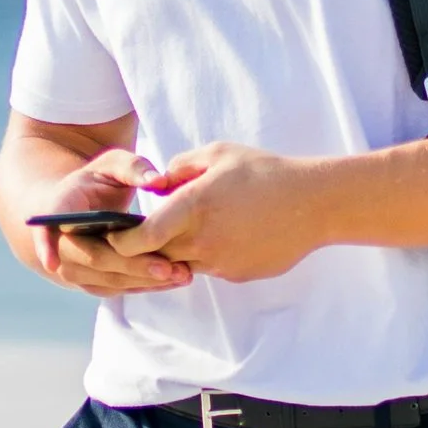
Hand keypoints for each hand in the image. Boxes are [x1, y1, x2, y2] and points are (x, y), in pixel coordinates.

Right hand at [28, 150, 193, 296]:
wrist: (75, 209)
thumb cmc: (93, 181)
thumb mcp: (110, 164)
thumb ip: (134, 166)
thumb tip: (159, 181)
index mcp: (59, 209)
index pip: (48, 229)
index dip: (46, 246)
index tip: (51, 262)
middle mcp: (61, 244)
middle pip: (94, 259)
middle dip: (131, 265)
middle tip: (169, 267)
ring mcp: (74, 267)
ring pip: (107, 280)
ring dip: (142, 281)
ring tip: (181, 275)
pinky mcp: (91, 282)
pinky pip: (117, 288)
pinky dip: (144, 286)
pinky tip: (173, 279)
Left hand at [127, 143, 330, 283]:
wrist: (314, 203)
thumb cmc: (266, 171)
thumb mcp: (219, 153)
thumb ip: (180, 167)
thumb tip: (158, 184)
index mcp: (193, 207)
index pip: (143, 237)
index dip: (122, 241)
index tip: (113, 236)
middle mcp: (203, 240)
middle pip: (158, 254)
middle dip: (148, 246)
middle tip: (145, 232)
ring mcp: (222, 262)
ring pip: (185, 263)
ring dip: (181, 249)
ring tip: (198, 225)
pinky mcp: (238, 274)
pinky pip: (212, 267)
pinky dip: (210, 254)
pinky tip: (230, 233)